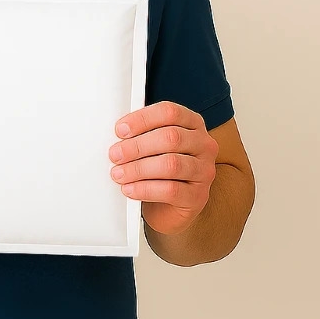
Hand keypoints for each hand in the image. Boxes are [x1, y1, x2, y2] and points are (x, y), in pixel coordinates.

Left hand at [108, 101, 218, 235]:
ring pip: (171, 164)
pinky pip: (171, 190)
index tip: (120, 130)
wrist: (168, 205)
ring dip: (138, 169)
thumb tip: (117, 133)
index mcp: (192, 123)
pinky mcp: (199, 196)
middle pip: (170, 137)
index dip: (142, 119)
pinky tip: (129, 189)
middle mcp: (203, 144)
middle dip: (137, 146)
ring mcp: (204, 170)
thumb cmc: (158, 168)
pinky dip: (145, 189)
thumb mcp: (151, 145)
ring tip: (119, 173)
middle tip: (115, 154)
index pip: (169, 112)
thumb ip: (140, 134)